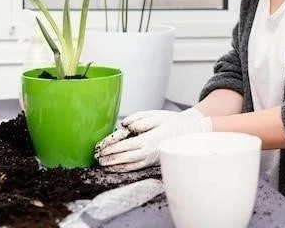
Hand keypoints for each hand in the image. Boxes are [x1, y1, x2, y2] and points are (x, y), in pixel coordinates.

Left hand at [95, 108, 211, 171]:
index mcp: (151, 138)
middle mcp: (150, 151)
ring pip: (130, 165)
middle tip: (98, 157)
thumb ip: (140, 120)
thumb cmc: (171, 122)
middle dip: (111, 158)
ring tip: (103, 164)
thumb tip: (125, 125)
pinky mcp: (152, 162)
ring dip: (115, 165)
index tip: (102, 147)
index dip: (114, 147)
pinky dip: (124, 168)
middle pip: (127, 157)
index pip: (128, 145)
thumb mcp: (156, 115)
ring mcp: (151, 158)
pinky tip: (115, 167)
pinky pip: (136, 168)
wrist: (187, 132)